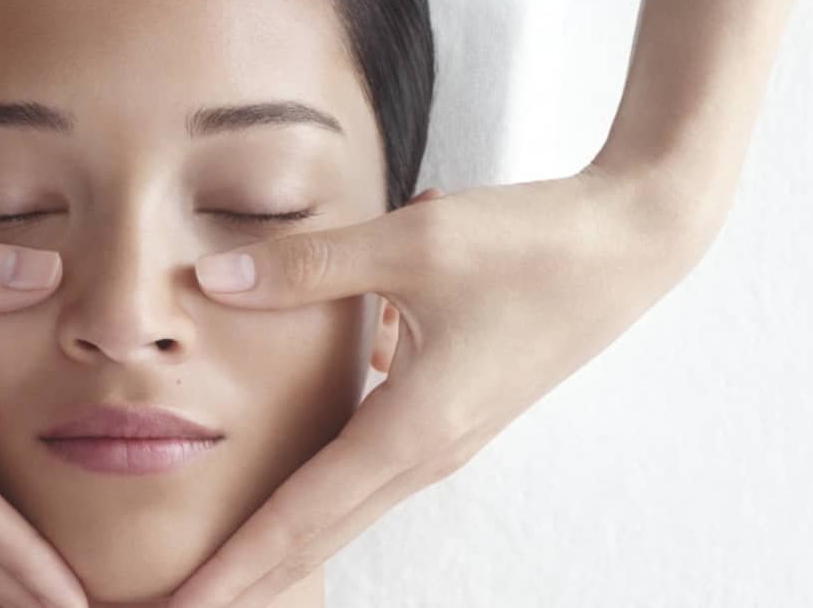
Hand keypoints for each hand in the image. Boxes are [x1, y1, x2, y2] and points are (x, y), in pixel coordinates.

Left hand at [166, 164, 719, 607]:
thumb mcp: (412, 243)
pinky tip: (288, 481)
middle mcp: (430, 450)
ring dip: (285, 540)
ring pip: (346, 506)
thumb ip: (308, 267)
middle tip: (181, 606)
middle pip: (322, 533)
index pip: (304, 513)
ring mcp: (447, 438)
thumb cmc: (532, 243)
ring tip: (226, 567)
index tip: (183, 601)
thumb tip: (214, 281)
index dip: (238, 562)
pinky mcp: (454, 413)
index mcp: (416, 427)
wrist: (631, 241)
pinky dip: (321, 490)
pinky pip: (370, 467)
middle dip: (252, 577)